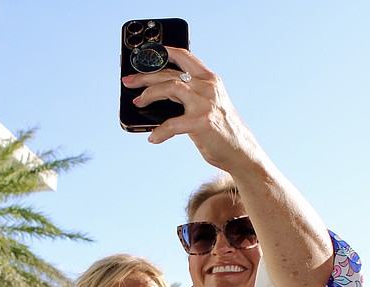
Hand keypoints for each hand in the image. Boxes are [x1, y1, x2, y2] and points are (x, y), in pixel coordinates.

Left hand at [122, 47, 266, 177]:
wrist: (240, 151)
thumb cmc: (220, 129)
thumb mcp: (208, 103)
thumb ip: (190, 94)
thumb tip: (158, 93)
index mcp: (210, 79)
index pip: (185, 57)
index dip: (164, 52)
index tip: (147, 54)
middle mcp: (208, 87)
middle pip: (170, 73)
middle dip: (145, 77)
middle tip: (129, 82)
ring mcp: (205, 104)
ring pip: (170, 87)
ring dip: (149, 94)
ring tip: (139, 102)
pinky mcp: (202, 122)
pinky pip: (172, 124)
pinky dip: (160, 132)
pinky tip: (154, 138)